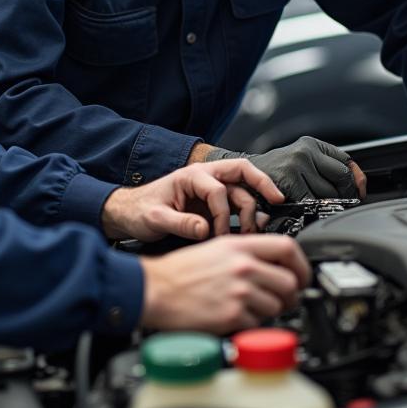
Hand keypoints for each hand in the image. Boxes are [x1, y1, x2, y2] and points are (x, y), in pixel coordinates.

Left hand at [101, 159, 283, 241]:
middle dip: (261, 185)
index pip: (218, 190)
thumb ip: (179, 223)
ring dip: (253, 209)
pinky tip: (253, 229)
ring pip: (242, 192)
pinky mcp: (212, 205)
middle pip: (242, 173)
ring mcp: (210, 191)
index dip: (222, 214)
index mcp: (190, 176)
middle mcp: (204, 178)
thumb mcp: (154, 218)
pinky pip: (237, 205)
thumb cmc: (139, 211)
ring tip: (255, 231)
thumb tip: (203, 230)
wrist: (129, 214)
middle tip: (277, 201)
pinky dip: (248, 215)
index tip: (218, 234)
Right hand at [140, 234, 311, 332]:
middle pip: (290, 281)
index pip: (288, 247)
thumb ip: (245, 253)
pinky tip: (234, 317)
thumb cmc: (179, 271)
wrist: (156, 289)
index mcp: (238, 246)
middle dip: (289, 295)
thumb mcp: (215, 248)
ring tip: (249, 308)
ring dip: (268, 311)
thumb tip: (273, 265)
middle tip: (281, 299)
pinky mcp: (233, 316)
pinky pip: (258, 325)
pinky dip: (250, 325)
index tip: (301, 273)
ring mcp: (239, 291)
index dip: (301, 263)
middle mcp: (242, 266)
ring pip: (277, 306)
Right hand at [204, 136, 365, 199]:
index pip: (346, 162)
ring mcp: (296, 166)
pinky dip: (311, 212)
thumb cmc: (270, 173)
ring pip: (328, 195)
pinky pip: (312, 204)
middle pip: (342, 180)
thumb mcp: (299, 163)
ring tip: (314, 209)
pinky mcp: (287, 182)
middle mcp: (305, 151)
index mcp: (311, 144)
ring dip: (325, 207)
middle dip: (343, 197)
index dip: (356, 181)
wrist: (236, 174)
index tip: (359, 192)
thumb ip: (325, 169)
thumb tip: (358, 186)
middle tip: (334, 206)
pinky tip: (303, 212)